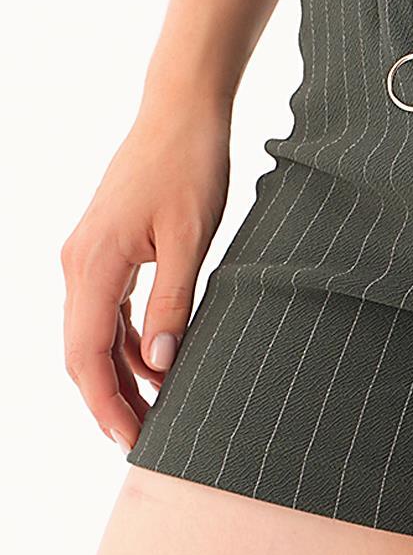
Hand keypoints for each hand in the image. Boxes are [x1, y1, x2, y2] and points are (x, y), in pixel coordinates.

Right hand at [60, 97, 230, 452]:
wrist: (182, 111)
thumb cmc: (191, 166)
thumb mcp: (192, 238)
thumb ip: (174, 304)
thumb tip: (158, 367)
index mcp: (94, 263)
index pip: (86, 354)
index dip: (106, 404)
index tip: (131, 442)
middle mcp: (78, 263)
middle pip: (81, 352)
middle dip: (109, 401)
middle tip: (146, 443)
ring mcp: (87, 256)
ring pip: (92, 335)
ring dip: (118, 375)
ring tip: (156, 414)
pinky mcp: (105, 249)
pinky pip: (106, 311)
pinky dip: (126, 343)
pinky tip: (157, 366)